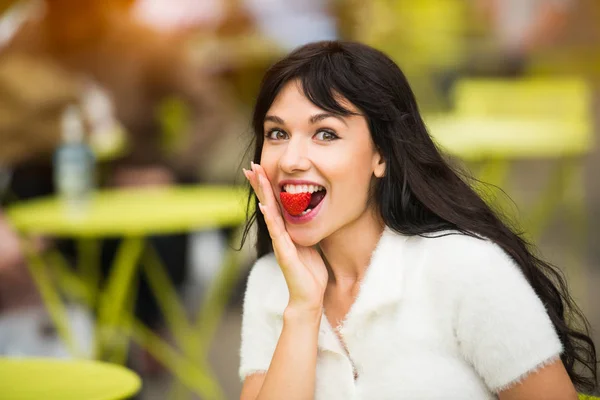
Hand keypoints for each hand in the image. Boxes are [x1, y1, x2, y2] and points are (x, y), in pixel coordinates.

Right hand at [244, 162, 327, 311]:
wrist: (309, 297)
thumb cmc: (310, 272)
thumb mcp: (310, 243)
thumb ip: (305, 229)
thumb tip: (311, 214)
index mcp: (286, 231)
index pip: (275, 203)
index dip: (267, 187)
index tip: (260, 169)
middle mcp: (280, 234)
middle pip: (267, 203)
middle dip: (259, 184)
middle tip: (251, 165)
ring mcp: (280, 243)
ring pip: (269, 213)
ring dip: (262, 194)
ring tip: (255, 177)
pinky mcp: (284, 254)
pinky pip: (277, 232)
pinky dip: (271, 218)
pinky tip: (265, 206)